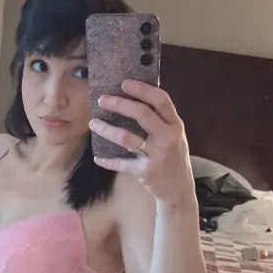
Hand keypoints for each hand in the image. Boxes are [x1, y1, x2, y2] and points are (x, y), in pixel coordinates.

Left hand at [89, 79, 193, 203]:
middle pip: (143, 114)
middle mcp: (168, 138)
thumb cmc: (173, 157)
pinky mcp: (146, 171)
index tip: (124, 83)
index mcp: (175, 125)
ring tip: (93, 123)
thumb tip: (135, 99)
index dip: (142, 89)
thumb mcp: (173, 136)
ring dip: (107, 130)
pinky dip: (108, 161)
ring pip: (127, 138)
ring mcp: (157, 155)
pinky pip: (122, 163)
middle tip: (102, 100)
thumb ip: (160, 120)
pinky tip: (97, 157)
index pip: (161, 100)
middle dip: (120, 104)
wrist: (179, 189)